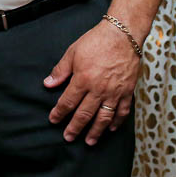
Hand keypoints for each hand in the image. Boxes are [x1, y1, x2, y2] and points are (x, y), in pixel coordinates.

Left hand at [45, 20, 141, 144]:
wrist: (123, 35)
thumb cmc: (96, 41)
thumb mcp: (72, 53)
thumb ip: (60, 71)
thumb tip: (48, 84)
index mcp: (83, 80)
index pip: (68, 102)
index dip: (59, 113)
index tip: (54, 120)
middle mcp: (99, 89)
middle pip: (85, 114)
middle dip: (75, 127)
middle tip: (68, 137)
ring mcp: (115, 92)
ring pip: (104, 117)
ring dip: (96, 131)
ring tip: (89, 141)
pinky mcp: (128, 91)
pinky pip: (122, 111)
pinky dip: (117, 122)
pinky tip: (111, 128)